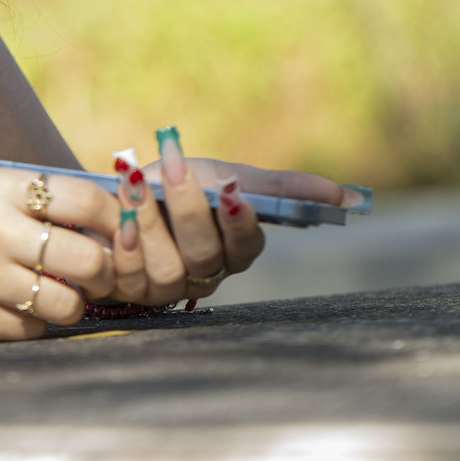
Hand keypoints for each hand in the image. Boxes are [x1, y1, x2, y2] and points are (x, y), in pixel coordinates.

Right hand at [0, 168, 119, 339]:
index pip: (87, 201)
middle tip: (94, 274)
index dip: (117, 220)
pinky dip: (34, 324)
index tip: (121, 232)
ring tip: (55, 295)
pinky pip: (31, 330)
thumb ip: (34, 201)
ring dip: (72, 304)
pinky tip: (15, 309)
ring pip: (67, 303)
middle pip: (89, 258)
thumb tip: (113, 219)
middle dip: (102, 272)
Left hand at [103, 134, 346, 306]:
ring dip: (151, 220)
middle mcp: (205, 274)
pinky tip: (119, 219)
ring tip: (135, 181)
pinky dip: (125, 243)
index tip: (232, 190)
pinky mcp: (129, 291)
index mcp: (234, 250)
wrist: (111, 195)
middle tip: (177, 168)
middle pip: (205, 253)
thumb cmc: (177, 185)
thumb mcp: (223, 174)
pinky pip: (130, 276)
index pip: (247, 244)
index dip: (240, 222)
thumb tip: (348, 195)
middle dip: (189, 210)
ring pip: (167, 266)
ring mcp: (167, 287)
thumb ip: (281, 186)